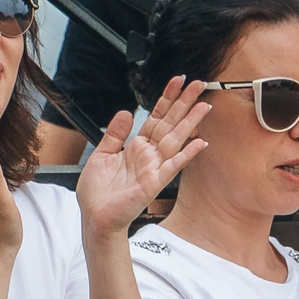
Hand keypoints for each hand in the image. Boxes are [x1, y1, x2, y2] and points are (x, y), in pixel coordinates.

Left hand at [78, 78, 210, 234]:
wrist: (94, 217)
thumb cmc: (98, 192)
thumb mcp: (101, 155)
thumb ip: (115, 134)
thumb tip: (126, 112)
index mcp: (137, 147)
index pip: (156, 117)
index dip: (167, 98)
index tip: (177, 81)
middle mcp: (149, 155)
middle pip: (170, 123)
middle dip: (184, 103)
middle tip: (199, 83)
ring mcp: (153, 168)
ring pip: (176, 139)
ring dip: (191, 122)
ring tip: (204, 105)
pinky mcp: (153, 183)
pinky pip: (172, 166)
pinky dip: (186, 154)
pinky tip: (200, 142)